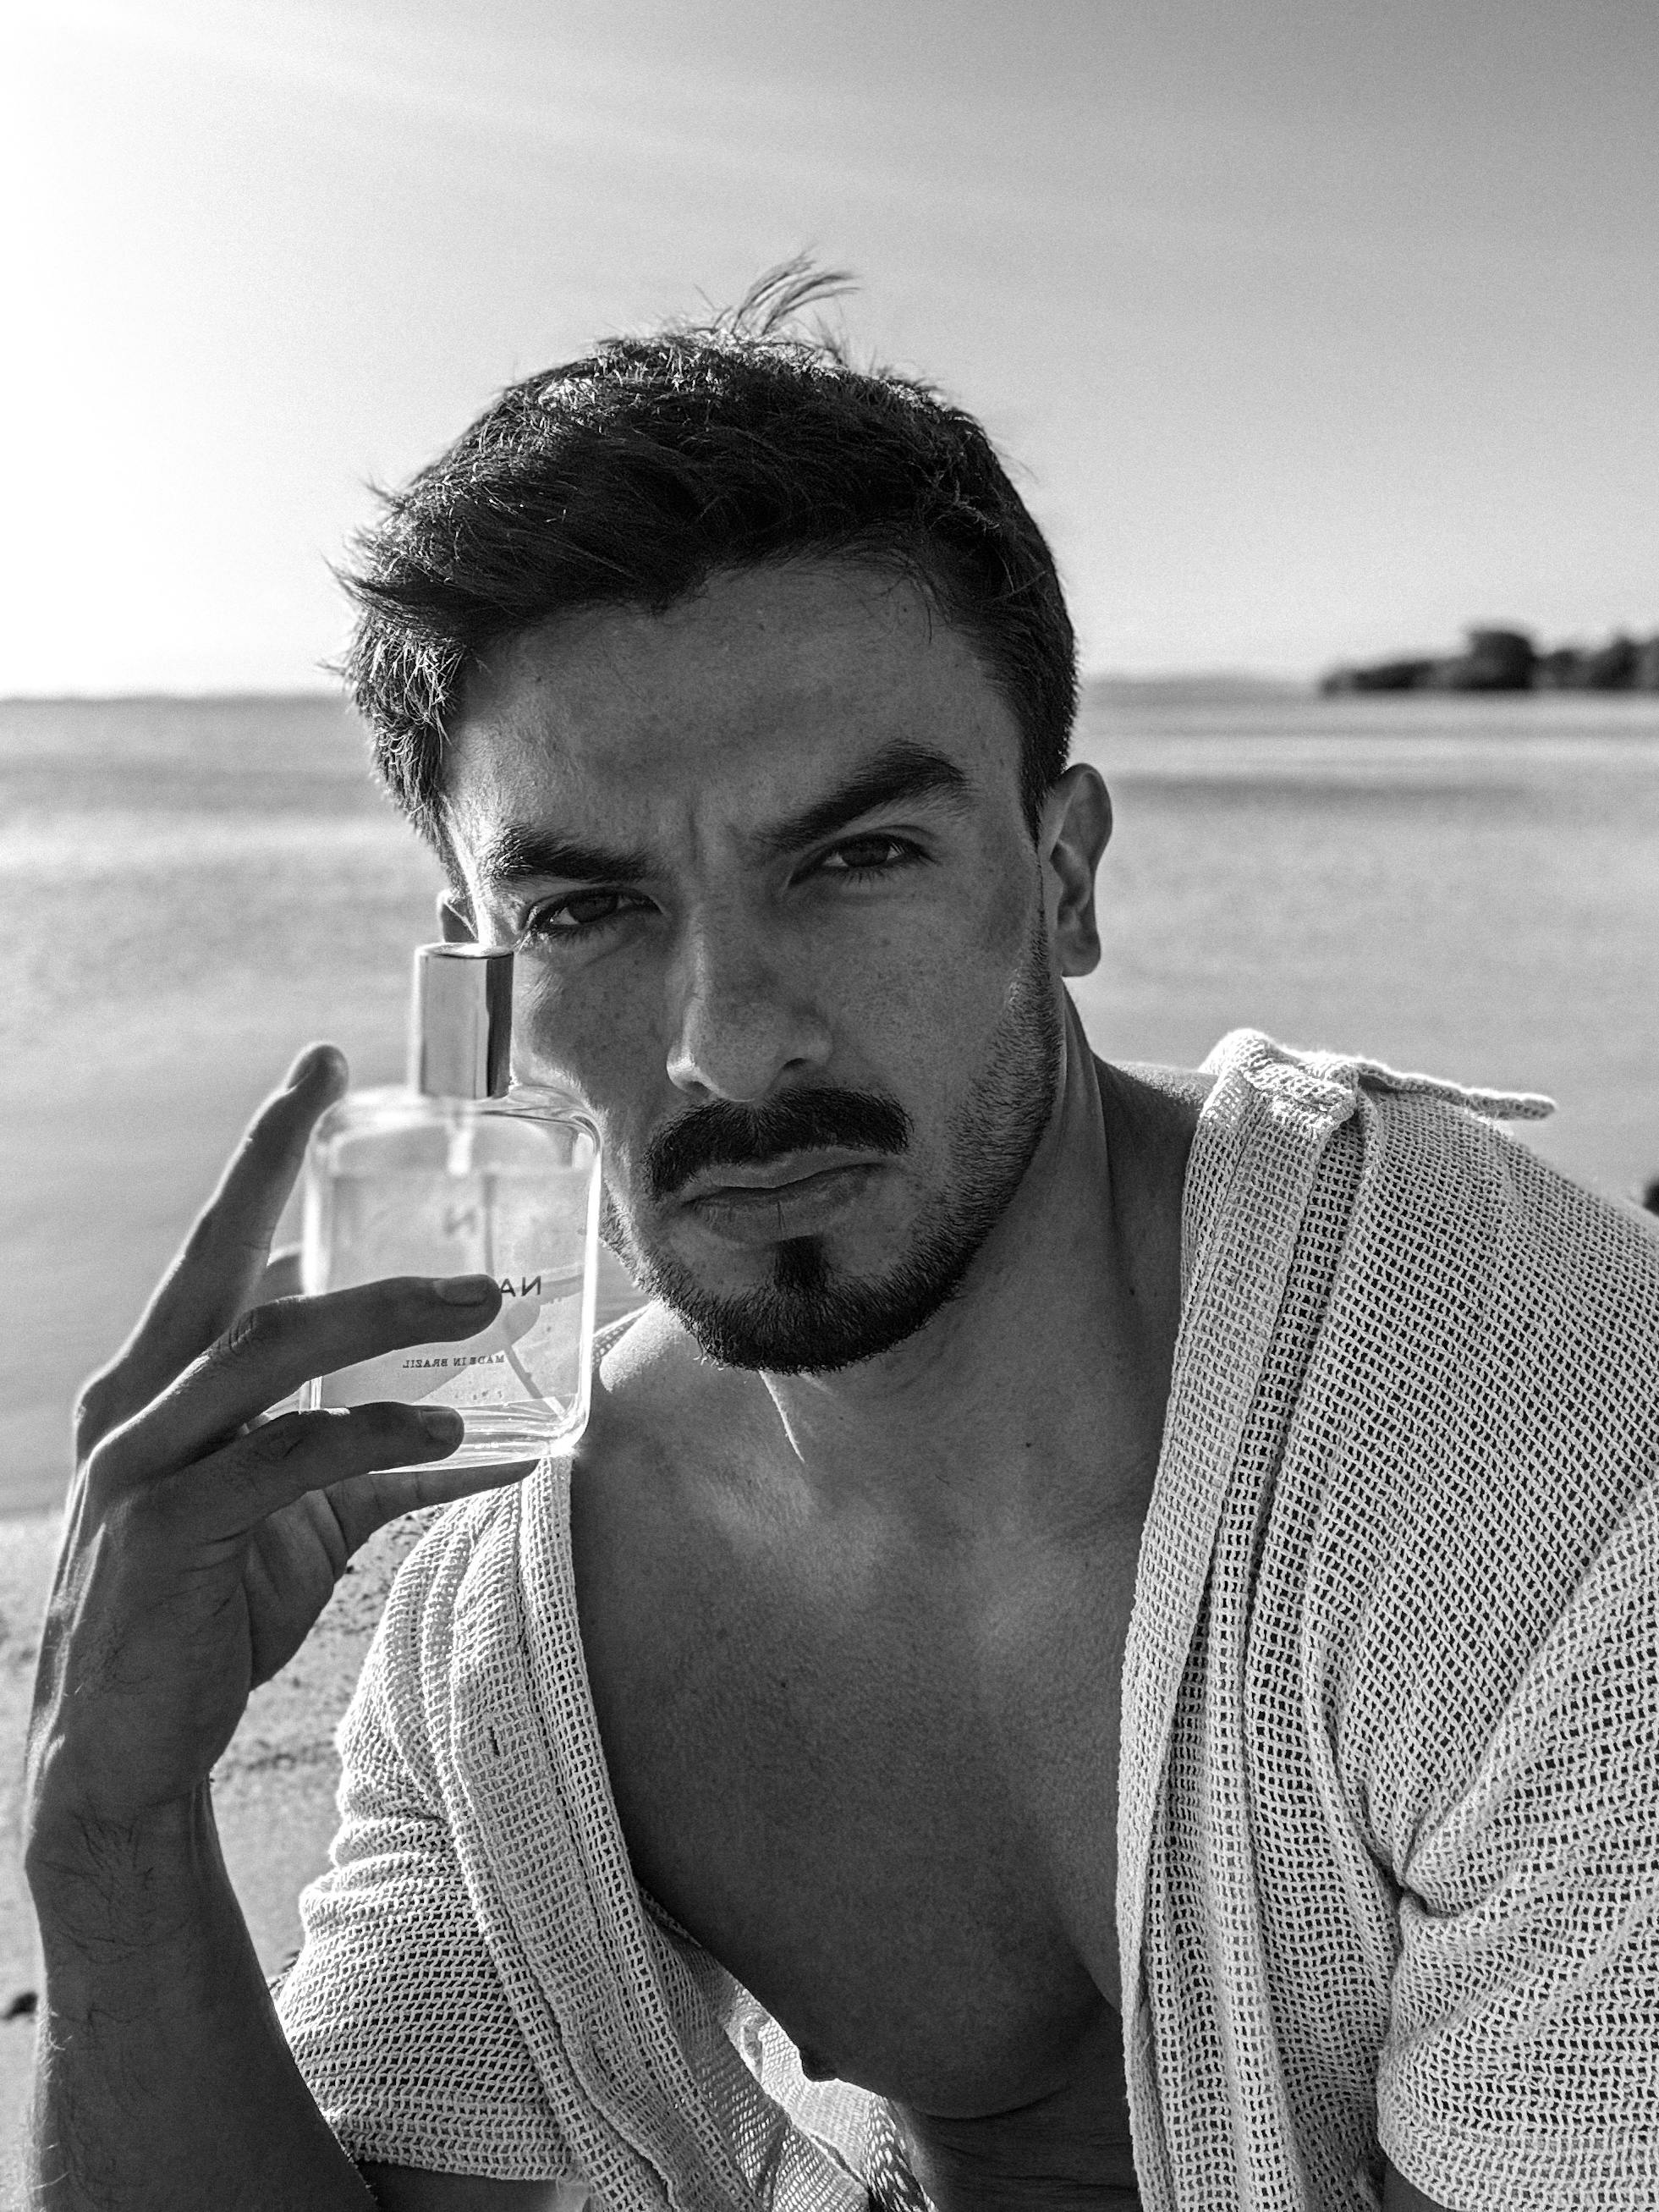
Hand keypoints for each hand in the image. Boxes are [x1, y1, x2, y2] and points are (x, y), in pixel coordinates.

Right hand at [25, 1045, 520, 1848]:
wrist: (126, 1750)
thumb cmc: (208, 1611)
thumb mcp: (303, 1520)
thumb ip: (384, 1463)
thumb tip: (506, 1433)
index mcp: (164, 1382)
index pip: (221, 1245)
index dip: (270, 1155)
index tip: (324, 1069)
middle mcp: (138, 1405)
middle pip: (224, 1262)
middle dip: (285, 1166)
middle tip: (367, 1101)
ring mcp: (141, 1466)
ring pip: (262, 1349)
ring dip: (379, 1313)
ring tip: (482, 1301)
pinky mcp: (164, 1536)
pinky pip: (281, 1459)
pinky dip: (370, 1431)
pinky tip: (449, 1423)